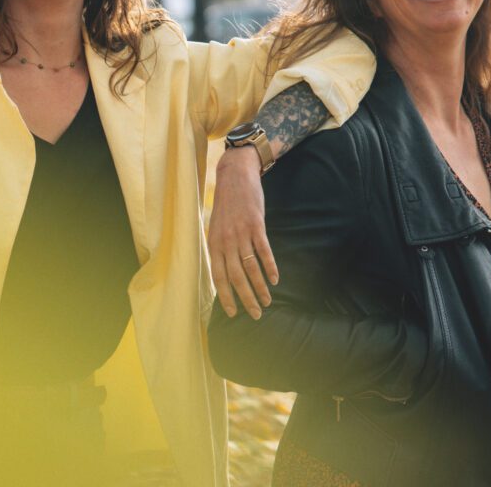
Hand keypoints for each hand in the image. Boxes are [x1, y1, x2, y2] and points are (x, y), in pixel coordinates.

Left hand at [208, 147, 277, 318]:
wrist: (235, 176)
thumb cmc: (227, 205)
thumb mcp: (217, 227)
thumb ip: (220, 248)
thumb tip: (224, 272)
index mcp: (214, 243)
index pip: (218, 277)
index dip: (226, 296)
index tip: (233, 313)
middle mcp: (226, 241)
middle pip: (236, 277)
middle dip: (246, 298)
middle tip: (256, 314)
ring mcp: (241, 233)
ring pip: (251, 268)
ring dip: (260, 287)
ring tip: (267, 301)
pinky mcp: (256, 225)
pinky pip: (264, 251)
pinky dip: (270, 267)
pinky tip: (275, 279)